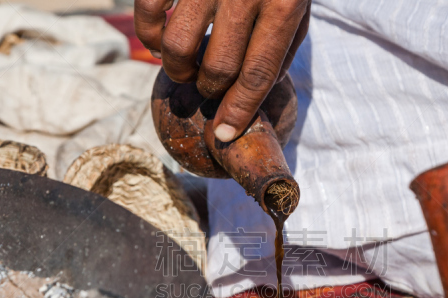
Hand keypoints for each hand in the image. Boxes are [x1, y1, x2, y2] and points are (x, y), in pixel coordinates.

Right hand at [134, 0, 309, 141]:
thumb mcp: (297, 0)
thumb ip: (280, 43)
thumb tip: (252, 95)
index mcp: (283, 0)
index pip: (257, 72)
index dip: (238, 111)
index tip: (223, 135)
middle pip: (218, 66)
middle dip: (209, 89)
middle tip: (207, 86)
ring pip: (180, 46)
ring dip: (179, 68)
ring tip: (185, 65)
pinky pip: (150, 12)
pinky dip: (151, 35)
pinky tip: (162, 38)